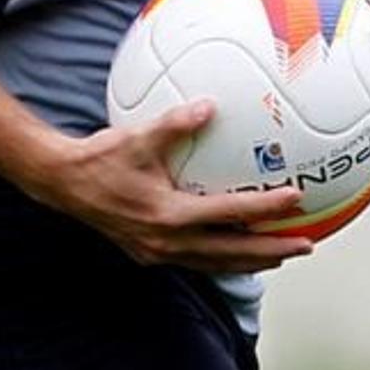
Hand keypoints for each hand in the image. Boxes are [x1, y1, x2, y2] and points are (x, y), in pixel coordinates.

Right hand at [26, 99, 313, 272]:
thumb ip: (176, 121)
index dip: (265, 208)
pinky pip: (198, 260)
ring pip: (216, 263)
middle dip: (272, 252)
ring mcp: (158, 251)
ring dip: (252, 260)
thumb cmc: (100, 158)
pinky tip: (238, 249)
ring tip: (283, 254)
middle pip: (231, 254)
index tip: (295, 199)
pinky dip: (224, 257)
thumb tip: (209, 105)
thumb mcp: (139, 136)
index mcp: (168, 215)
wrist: (62, 184)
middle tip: (307, 245)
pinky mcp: (151, 252)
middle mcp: (166, 241)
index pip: (228, 214)